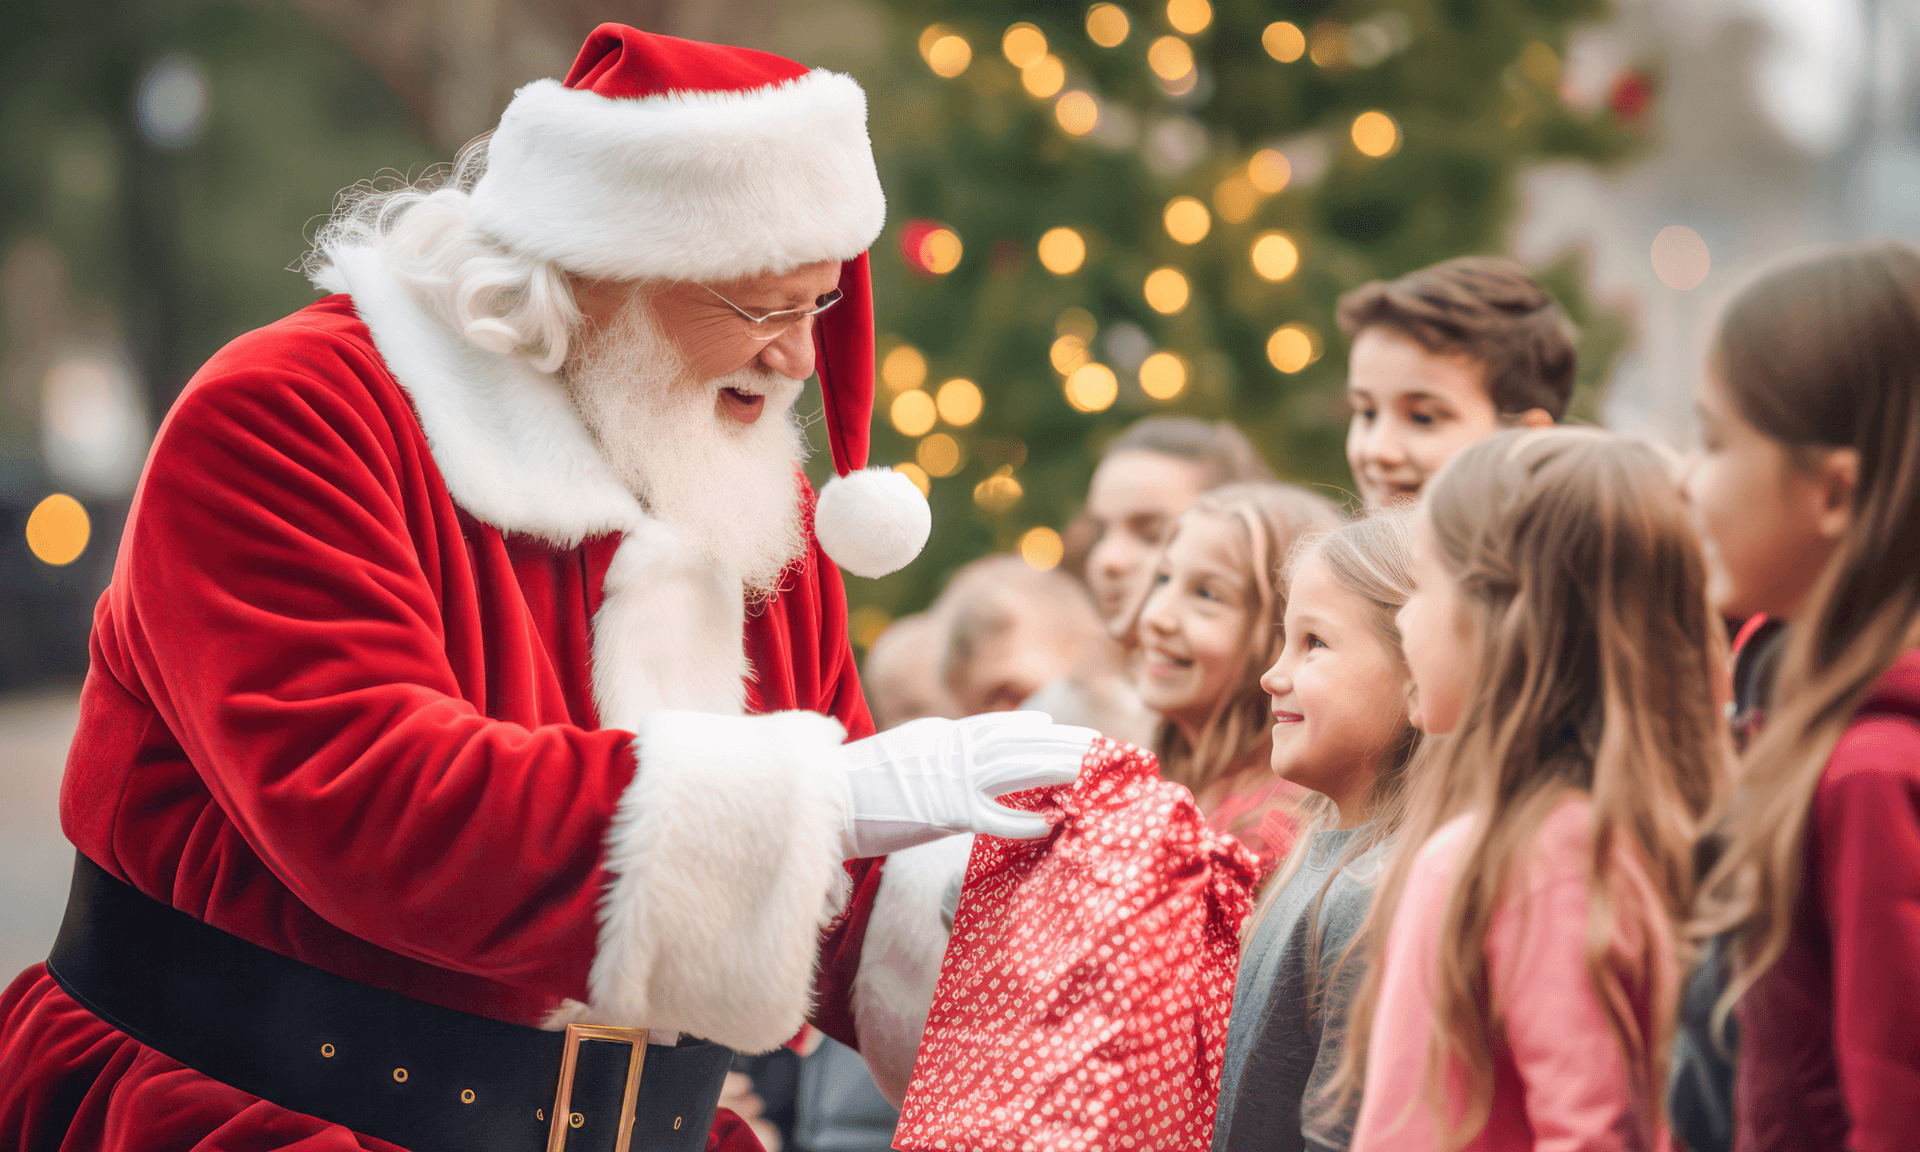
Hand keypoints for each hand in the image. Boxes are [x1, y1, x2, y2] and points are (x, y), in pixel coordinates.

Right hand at [839, 712, 1095, 858]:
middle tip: (1096, 743)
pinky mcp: (941, 811)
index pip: (993, 728)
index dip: (1029, 728)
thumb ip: (925, 753)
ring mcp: (947, 778)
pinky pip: (992, 816)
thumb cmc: (847, 786)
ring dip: (1054, 769)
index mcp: (937, 735)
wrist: (818, 798)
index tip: (1057, 726)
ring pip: (1014, 768)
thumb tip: (943, 752)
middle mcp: (948, 748)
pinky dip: (1022, 819)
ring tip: (1089, 772)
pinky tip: (1049, 824)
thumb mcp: (895, 757)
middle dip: (1058, 741)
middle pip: (1016, 741)